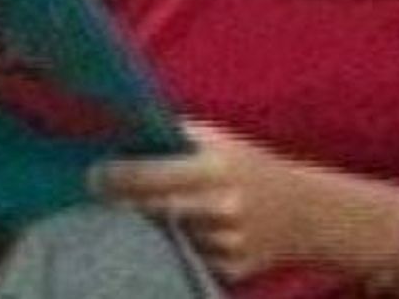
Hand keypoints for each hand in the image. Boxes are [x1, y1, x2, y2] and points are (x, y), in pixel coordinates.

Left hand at [92, 121, 398, 287]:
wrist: (305, 214)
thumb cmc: (247, 166)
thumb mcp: (217, 139)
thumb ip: (172, 134)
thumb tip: (119, 126)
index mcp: (215, 167)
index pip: (147, 174)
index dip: (112, 177)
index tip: (93, 175)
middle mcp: (221, 207)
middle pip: (148, 211)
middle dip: (119, 204)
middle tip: (97, 194)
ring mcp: (226, 244)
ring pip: (162, 239)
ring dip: (142, 228)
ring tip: (132, 212)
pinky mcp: (228, 271)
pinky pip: (183, 260)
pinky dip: (170, 249)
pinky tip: (168, 235)